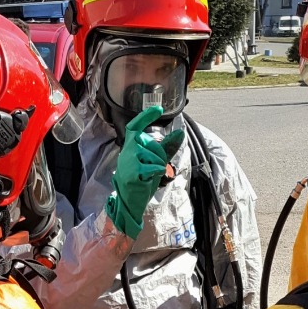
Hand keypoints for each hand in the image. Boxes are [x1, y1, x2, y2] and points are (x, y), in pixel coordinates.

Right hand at [107, 106, 183, 237]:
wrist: (130, 200)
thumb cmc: (141, 178)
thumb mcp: (154, 160)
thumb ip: (166, 147)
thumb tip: (180, 132)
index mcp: (130, 145)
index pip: (136, 125)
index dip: (146, 116)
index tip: (159, 108)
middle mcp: (127, 150)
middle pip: (153, 144)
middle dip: (160, 156)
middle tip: (153, 168)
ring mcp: (128, 160)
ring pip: (155, 156)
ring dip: (158, 166)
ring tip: (149, 175)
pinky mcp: (132, 172)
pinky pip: (154, 167)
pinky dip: (157, 172)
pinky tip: (150, 178)